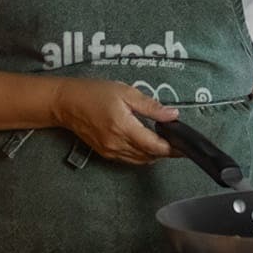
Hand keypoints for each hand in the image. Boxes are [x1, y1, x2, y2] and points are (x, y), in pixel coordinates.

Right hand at [49, 79, 177, 164]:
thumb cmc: (94, 93)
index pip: (154, 146)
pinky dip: (141, 154)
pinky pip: (129, 159)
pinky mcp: (105, 153)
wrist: (66, 103)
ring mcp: (110, 151)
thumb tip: (173, 115)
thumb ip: (150, 106)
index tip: (185, 147)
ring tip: (164, 143)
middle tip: (177, 142)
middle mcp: (117, 144)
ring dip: (153, 154)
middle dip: (165, 151)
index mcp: (123, 127)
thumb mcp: (125, 92)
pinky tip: (145, 143)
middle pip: (149, 156)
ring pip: (140, 160)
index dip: (172, 149)